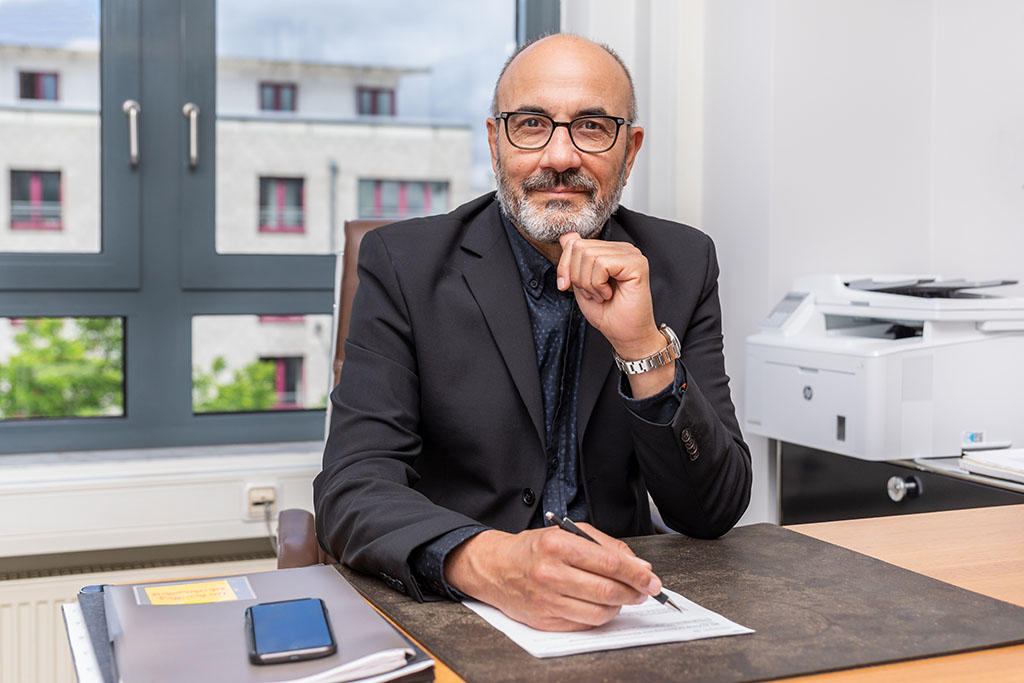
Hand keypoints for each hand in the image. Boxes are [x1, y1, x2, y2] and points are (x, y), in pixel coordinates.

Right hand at [443, 525, 661, 630]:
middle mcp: (550, 573)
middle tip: (645, 590)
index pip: (609, 562)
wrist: (495, 568)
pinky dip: (600, 616)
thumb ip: (605, 546)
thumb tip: (638, 566)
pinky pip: (584, 624)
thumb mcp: (567, 533)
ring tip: (622, 596)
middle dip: (634, 592)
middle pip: (607, 590)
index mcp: (558, 545)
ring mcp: (547, 599)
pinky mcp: (544, 620)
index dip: (636, 573)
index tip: (652, 578)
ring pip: (599, 612)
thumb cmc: (534, 549)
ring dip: (619, 606)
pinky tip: (601, 605)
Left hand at [557, 232, 673, 397]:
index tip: (566, 286)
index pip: (575, 243)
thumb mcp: (581, 283)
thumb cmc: (608, 313)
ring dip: (589, 283)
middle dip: (577, 276)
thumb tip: (567, 235)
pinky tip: (609, 294)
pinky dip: (598, 284)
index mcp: (609, 251)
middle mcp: (622, 249)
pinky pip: (602, 264)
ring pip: (589, 255)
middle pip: (579, 247)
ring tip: (602, 295)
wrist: (626, 335)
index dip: (565, 266)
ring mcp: (631, 254)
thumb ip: (574, 260)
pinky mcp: (636, 263)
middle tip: (593, 293)